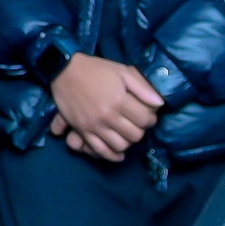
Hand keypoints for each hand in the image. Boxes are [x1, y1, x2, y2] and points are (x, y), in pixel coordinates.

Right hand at [47, 55, 163, 161]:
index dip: (151, 119)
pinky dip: (112, 156)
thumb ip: (142, 88)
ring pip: (120, 145)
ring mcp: (94, 126)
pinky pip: (100, 151)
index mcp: (119, 100)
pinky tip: (118, 153)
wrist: (65, 71)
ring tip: (127, 134)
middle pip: (134, 135)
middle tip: (137, 124)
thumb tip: (159, 104)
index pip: (145, 120)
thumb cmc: (96, 70)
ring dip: (127, 142)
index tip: (148, 116)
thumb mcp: (122, 71)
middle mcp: (108, 116)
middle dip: (140, 131)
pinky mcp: (83, 131)